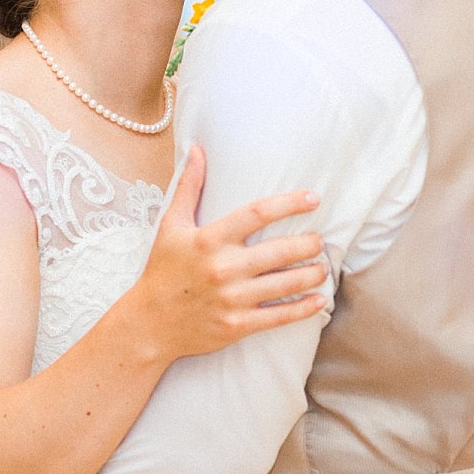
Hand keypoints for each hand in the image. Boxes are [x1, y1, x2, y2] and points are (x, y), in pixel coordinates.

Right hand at [127, 147, 328, 362]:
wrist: (151, 322)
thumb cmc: (163, 270)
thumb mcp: (171, 226)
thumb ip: (189, 187)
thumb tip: (197, 149)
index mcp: (210, 239)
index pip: (258, 213)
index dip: (290, 204)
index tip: (313, 199)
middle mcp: (224, 267)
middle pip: (281, 250)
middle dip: (308, 244)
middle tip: (319, 241)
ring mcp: (233, 298)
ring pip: (286, 283)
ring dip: (312, 274)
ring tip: (322, 268)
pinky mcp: (238, 324)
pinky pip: (280, 316)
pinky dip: (304, 308)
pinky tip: (319, 300)